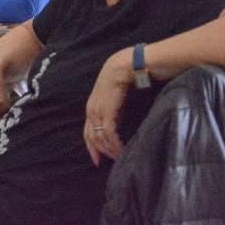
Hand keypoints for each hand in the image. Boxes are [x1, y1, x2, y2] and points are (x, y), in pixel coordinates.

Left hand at [84, 49, 131, 164]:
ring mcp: (99, 105)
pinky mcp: (109, 107)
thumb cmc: (132, 74)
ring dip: (108, 149)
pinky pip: (108, 130)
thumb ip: (117, 106)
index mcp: (95, 101)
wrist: (136, 60)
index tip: (97, 160)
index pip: (88, 128)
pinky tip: (121, 150)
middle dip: (98, 150)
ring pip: (98, 134)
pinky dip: (113, 142)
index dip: (92, 144)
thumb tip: (119, 121)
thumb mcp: (120, 93)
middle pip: (90, 134)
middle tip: (107, 163)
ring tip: (119, 158)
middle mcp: (93, 104)